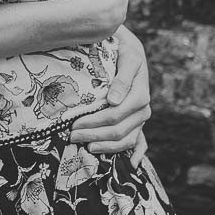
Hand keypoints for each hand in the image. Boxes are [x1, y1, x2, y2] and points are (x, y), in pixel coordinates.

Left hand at [69, 26, 150, 161]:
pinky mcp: (137, 122)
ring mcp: (140, 118)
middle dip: (94, 135)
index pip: (116, 115)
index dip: (95, 122)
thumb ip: (122, 78)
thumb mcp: (126, 56)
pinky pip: (140, 142)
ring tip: (85, 148)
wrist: (128, 48)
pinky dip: (135, 154)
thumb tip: (114, 101)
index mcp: (140, 94)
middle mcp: (143, 110)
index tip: (74, 124)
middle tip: (72, 136)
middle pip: (119, 131)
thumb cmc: (123, 50)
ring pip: (126, 140)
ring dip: (106, 147)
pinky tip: (129, 165)